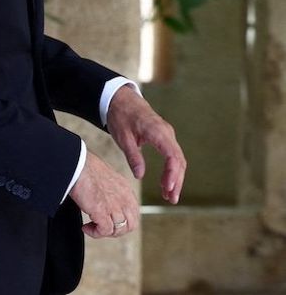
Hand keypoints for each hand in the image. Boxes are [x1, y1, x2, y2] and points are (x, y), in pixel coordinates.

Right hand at [69, 152, 138, 238]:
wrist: (77, 163)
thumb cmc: (85, 167)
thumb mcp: (106, 178)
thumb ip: (110, 190)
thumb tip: (103, 200)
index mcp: (126, 190)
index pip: (134, 214)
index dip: (122, 222)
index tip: (109, 221)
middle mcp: (124, 199)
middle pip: (130, 225)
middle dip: (116, 230)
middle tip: (101, 227)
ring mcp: (114, 206)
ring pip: (118, 230)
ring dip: (104, 232)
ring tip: (91, 227)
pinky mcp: (102, 211)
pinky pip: (104, 231)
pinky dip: (95, 232)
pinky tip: (85, 227)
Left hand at [106, 85, 186, 203]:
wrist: (119, 98)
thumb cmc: (120, 115)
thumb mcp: (122, 137)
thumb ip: (133, 156)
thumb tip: (140, 176)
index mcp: (157, 132)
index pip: (172, 156)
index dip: (172, 174)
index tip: (167, 188)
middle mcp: (167, 133)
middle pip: (179, 160)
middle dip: (176, 181)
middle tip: (171, 199)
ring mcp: (167, 134)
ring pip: (177, 159)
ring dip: (175, 177)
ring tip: (169, 195)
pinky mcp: (164, 137)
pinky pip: (172, 155)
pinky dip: (171, 170)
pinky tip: (166, 182)